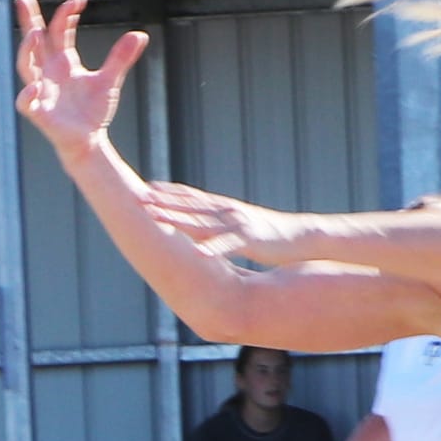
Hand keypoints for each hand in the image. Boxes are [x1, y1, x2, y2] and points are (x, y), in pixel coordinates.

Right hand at [14, 0, 148, 161]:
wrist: (89, 141)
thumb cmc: (93, 111)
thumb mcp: (109, 80)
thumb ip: (121, 57)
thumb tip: (140, 34)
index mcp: (63, 62)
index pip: (59, 31)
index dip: (67, 14)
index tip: (80, 0)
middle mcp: (48, 72)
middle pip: (34, 41)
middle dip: (28, 20)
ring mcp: (41, 91)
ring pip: (26, 66)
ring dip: (27, 50)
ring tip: (33, 33)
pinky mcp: (39, 112)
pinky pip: (26, 102)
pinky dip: (27, 95)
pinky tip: (35, 87)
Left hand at [142, 181, 306, 263]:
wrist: (301, 237)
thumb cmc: (269, 235)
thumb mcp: (240, 226)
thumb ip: (221, 223)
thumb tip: (202, 228)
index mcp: (225, 209)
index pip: (192, 197)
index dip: (169, 192)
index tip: (146, 187)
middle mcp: (228, 212)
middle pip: (190, 206)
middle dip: (163, 202)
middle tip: (138, 196)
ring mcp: (238, 226)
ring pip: (202, 222)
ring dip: (177, 219)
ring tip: (155, 217)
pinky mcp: (250, 241)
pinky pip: (228, 246)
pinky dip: (212, 249)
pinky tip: (197, 253)